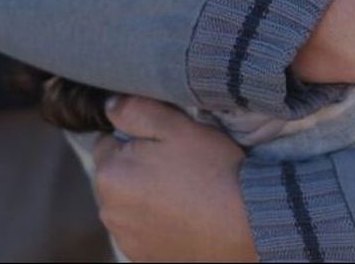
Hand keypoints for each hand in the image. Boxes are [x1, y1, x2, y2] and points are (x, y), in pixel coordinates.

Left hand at [93, 97, 255, 262]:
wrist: (246, 225)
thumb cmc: (212, 170)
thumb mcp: (177, 127)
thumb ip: (136, 110)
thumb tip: (110, 105)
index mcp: (110, 174)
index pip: (107, 142)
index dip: (135, 137)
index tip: (164, 142)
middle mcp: (108, 210)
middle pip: (116, 175)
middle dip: (137, 167)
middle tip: (177, 164)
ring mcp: (125, 237)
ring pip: (128, 204)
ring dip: (145, 196)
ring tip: (183, 191)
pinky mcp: (142, 256)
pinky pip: (141, 229)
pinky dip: (156, 221)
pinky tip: (184, 215)